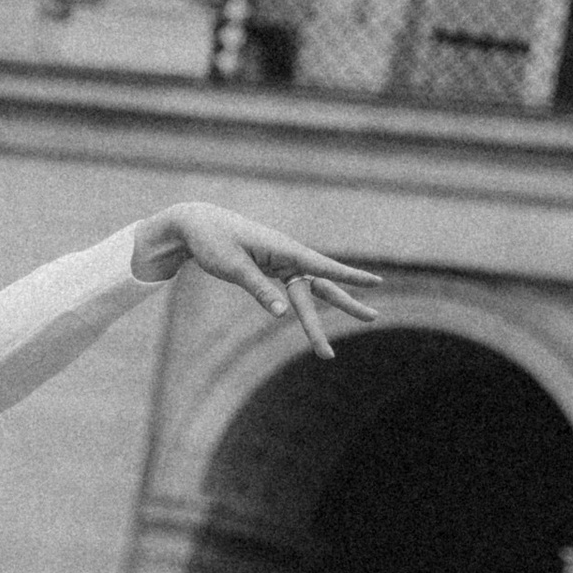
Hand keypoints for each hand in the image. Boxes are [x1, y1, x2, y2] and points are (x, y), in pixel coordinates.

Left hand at [131, 204, 378, 360]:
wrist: (196, 224)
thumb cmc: (213, 241)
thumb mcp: (233, 267)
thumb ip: (259, 290)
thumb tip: (282, 315)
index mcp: (283, 249)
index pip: (322, 265)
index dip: (349, 275)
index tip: (376, 282)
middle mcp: (287, 255)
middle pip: (320, 285)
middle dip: (346, 303)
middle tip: (374, 317)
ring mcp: (280, 263)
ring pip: (307, 293)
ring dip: (317, 320)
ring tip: (328, 349)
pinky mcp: (271, 269)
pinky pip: (292, 291)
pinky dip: (303, 307)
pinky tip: (311, 323)